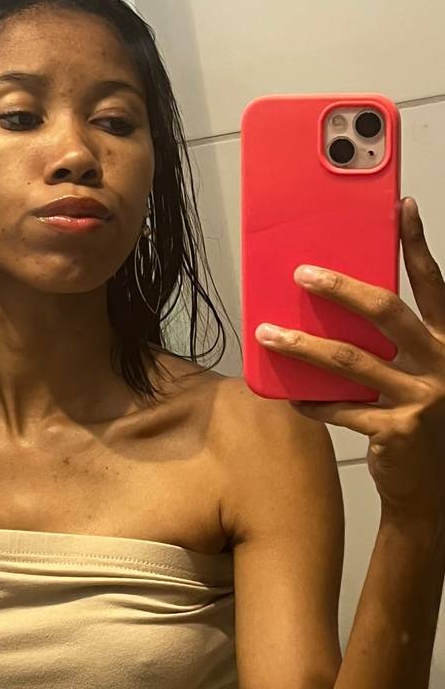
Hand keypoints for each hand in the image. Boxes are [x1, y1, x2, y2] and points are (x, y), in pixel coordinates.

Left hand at [255, 197, 444, 523]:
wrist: (432, 488)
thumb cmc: (420, 419)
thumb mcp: (417, 375)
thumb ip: (391, 346)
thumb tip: (333, 311)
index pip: (432, 285)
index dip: (417, 245)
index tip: (402, 208)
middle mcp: (442, 364)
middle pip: (387, 312)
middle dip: (341, 288)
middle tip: (301, 273)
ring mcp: (423, 398)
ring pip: (350, 360)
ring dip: (303, 345)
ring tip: (268, 333)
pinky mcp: (398, 431)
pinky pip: (339, 409)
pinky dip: (311, 402)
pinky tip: (291, 397)